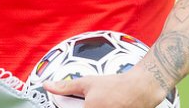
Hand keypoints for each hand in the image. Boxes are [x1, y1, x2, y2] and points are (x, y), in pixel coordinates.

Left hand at [43, 67, 166, 107]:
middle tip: (94, 101)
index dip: (71, 106)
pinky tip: (109, 104)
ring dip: (95, 106)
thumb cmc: (115, 85)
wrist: (141, 88)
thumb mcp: (88, 82)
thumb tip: (47, 85)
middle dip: (86, 106)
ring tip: (104, 102)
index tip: (80, 102)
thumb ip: (65, 86)